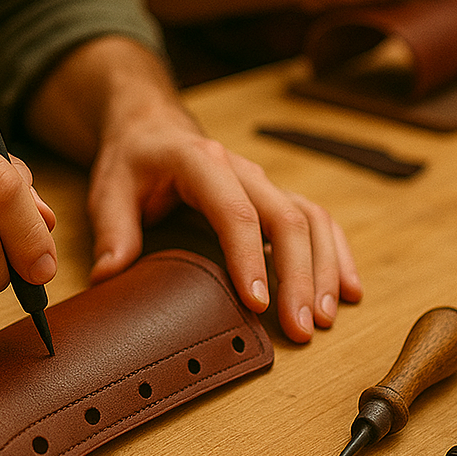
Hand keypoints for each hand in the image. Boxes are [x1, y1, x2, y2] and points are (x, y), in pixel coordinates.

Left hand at [85, 98, 362, 343]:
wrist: (152, 128)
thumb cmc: (133, 160)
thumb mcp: (109, 188)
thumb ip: (111, 230)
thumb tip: (108, 276)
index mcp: (199, 162)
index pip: (234, 211)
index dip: (250, 257)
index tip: (259, 303)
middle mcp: (240, 169)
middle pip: (283, 217)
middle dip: (299, 275)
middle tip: (301, 328)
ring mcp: (262, 182)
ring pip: (309, 219)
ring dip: (324, 269)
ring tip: (324, 318)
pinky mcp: (273, 196)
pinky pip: (317, 220)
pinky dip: (337, 254)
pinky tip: (348, 290)